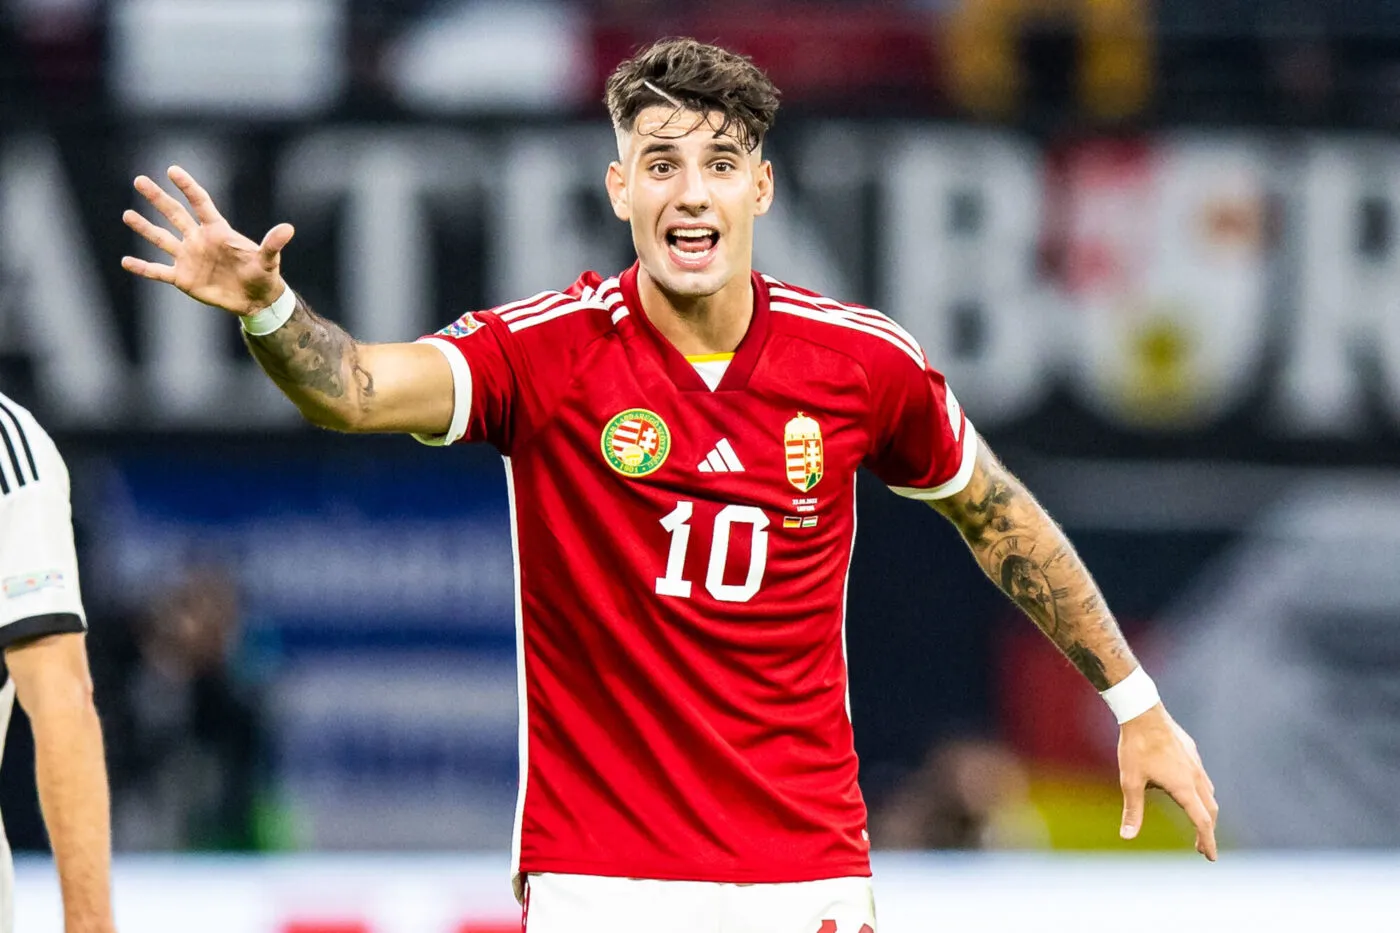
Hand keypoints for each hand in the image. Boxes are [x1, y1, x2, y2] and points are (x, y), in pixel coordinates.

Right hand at [121, 165, 294, 315]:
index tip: (172, 170)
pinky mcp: (183, 278)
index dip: (187, 187)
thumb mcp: (268, 259)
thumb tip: (288, 229)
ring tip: (127, 214)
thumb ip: (272, 244)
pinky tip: (126, 261)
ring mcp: (189, 258)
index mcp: (217, 230)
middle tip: (139, 180)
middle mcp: (199, 240)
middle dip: (157, 198)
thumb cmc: (263, 275)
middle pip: (174, 214)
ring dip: (144, 227)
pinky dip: (142, 268)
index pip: (199, 203)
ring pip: (161, 238)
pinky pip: (158, 271)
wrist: (255, 299)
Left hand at [1118, 704, 1218, 859]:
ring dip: (1206, 810)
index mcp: (1184, 787)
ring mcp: (1195, 762)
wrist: (1142, 712)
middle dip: (1207, 830)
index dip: (1207, 841)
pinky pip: (1201, 776)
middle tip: (1201, 847)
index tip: (1211, 857)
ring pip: (1208, 792)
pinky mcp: (1191, 751)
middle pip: (1210, 809)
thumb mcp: (1130, 782)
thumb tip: (1127, 836)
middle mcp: (1195, 776)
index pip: (1202, 821)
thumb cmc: (1135, 748)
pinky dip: (1200, 791)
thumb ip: (1132, 810)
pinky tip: (1186, 788)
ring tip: (1197, 820)